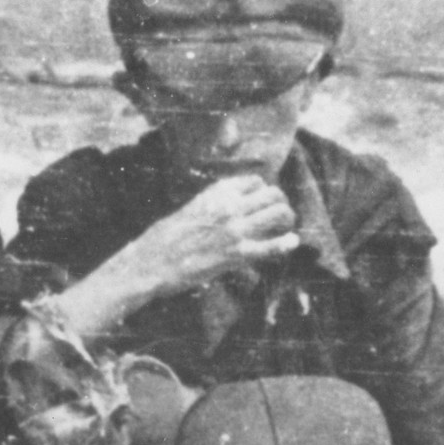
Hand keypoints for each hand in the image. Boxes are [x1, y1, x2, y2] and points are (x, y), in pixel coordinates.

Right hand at [118, 174, 298, 298]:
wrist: (151, 263)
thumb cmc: (162, 239)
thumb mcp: (189, 210)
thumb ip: (211, 205)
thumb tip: (226, 208)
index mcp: (216, 192)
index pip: (254, 181)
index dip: (262, 191)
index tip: (261, 202)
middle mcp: (229, 206)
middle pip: (272, 194)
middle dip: (280, 204)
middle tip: (279, 216)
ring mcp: (234, 229)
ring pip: (278, 214)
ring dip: (286, 220)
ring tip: (285, 228)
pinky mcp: (236, 254)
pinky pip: (271, 246)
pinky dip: (285, 244)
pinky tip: (292, 243)